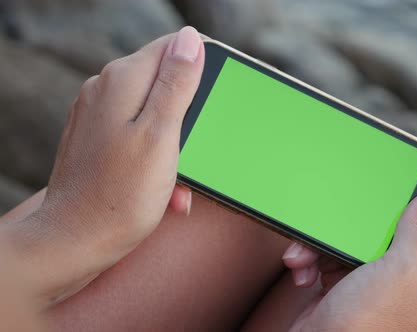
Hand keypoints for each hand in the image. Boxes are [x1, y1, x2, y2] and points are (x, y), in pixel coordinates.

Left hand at [0, 27, 203, 309]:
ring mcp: (99, 112)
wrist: (76, 241)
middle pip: (166, 82)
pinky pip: (140, 134)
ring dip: (176, 143)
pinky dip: (158, 156)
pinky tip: (163, 188)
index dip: (201, 70)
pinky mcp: (98, 136)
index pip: (174, 47)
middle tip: (193, 153)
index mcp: (123, 80)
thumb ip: (177, 83)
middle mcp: (106, 88)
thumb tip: (192, 40)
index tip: (212, 105)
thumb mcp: (162, 135)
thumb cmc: (121, 196)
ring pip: (155, 112)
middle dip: (189, 117)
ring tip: (177, 179)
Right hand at [282, 182, 416, 330]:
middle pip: (396, 224)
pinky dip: (315, 259)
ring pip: (360, 237)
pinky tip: (302, 269)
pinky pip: (336, 255)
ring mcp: (382, 281)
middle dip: (361, 221)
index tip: (399, 175)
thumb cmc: (367, 325)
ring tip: (307, 256)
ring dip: (328, 243)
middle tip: (346, 218)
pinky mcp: (351, 284)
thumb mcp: (401, 269)